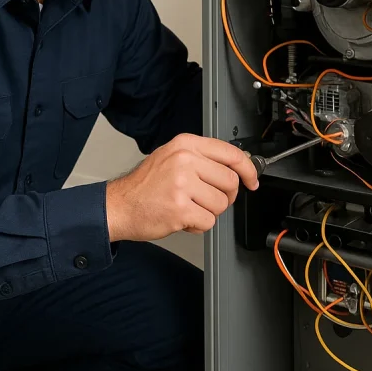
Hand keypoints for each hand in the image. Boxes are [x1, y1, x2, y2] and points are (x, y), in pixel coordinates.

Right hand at [105, 134, 258, 241]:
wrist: (119, 205)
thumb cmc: (146, 185)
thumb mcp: (171, 157)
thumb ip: (201, 157)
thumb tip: (236, 165)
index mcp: (185, 145)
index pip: (231, 153)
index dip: (248, 169)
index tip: (252, 180)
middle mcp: (184, 161)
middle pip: (230, 181)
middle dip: (225, 196)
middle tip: (207, 199)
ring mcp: (182, 185)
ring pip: (221, 204)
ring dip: (209, 212)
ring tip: (189, 207)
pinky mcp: (180, 209)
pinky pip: (208, 221)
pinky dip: (198, 225)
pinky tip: (183, 218)